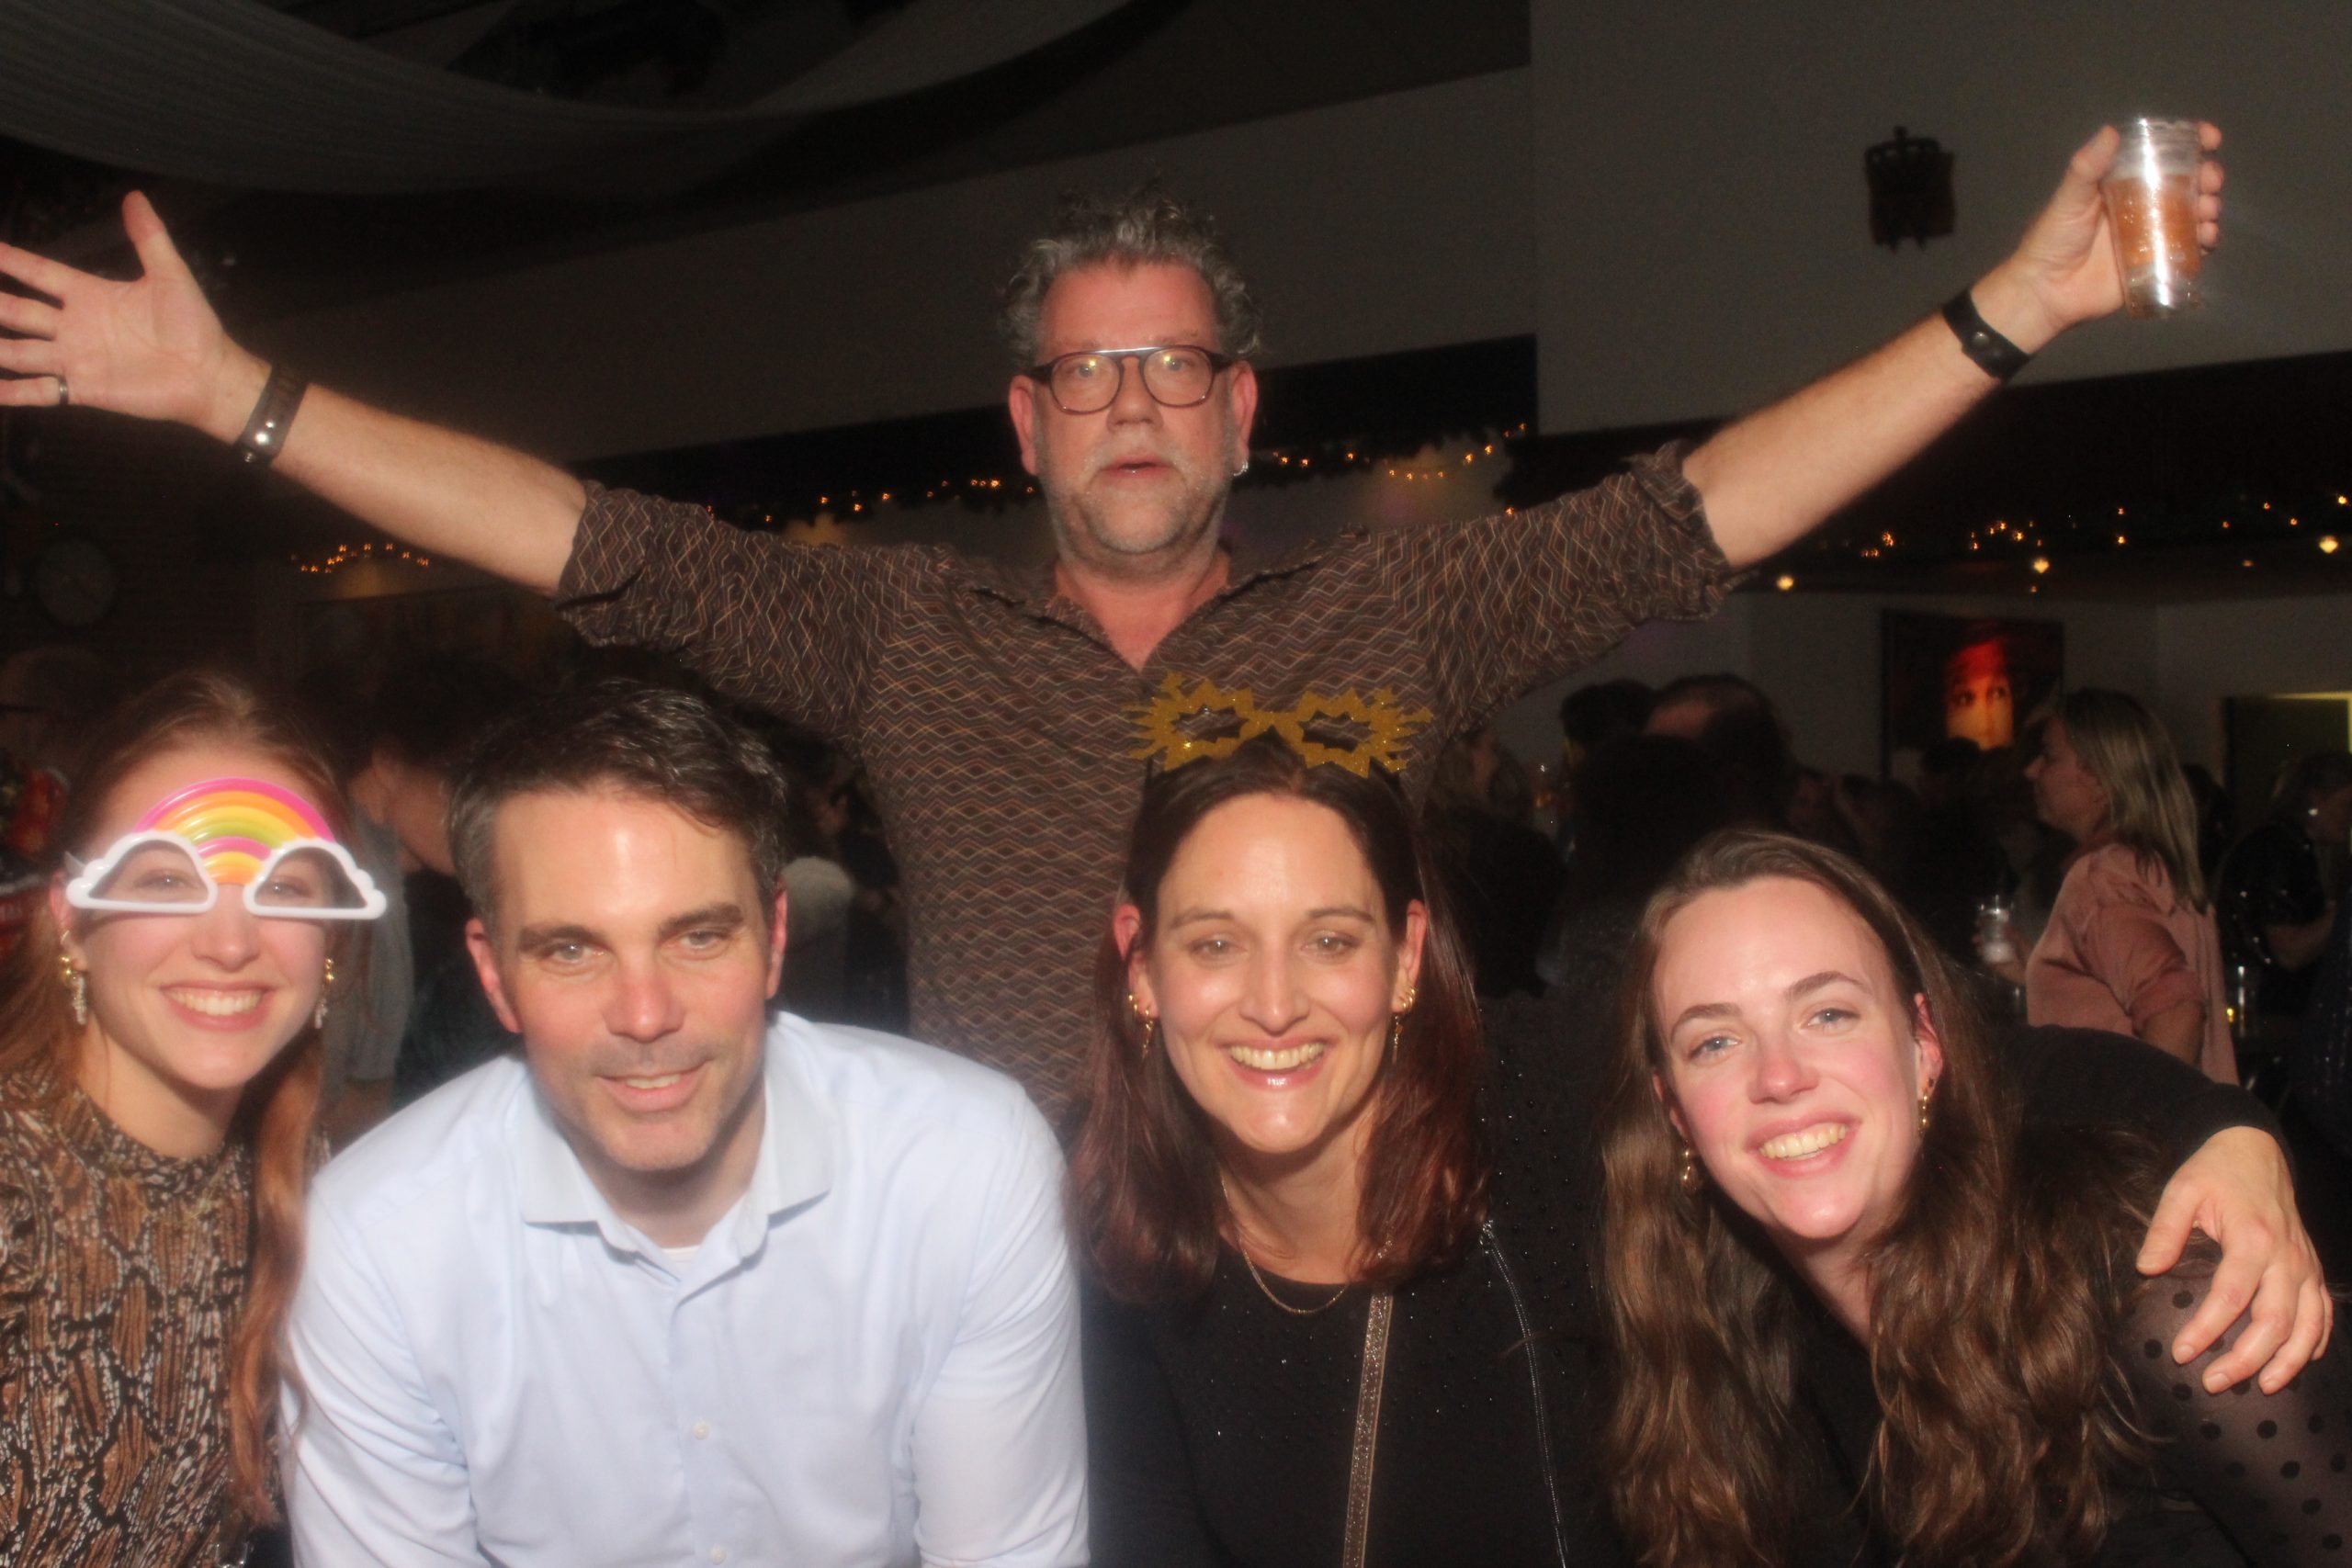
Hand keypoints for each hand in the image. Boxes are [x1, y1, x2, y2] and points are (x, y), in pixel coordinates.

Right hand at [0, 192, 265, 436]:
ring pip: (17, 350)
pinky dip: (12, 392)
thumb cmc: (194, 326)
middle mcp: (74, 326)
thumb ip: (149, 237)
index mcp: (90, 295)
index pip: (38, 273)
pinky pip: (39, 391)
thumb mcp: (171, 275)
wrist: (210, 375)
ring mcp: (75, 358)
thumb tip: (136, 196)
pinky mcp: (83, 389)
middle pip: (15, 310)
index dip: (9, 259)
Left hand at [1975, 123, 2224, 351]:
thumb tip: (2111, 132)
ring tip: (2207, 213)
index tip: (2209, 138)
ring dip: (2209, 208)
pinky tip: (2207, 239)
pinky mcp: (2156, 261)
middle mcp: (2143, 203)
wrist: (2046, 290)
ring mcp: (2152, 232)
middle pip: (2189, 182)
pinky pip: (2189, 249)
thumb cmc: (2053, 238)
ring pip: (2195, 213)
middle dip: (2208, 177)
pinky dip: (2205, 241)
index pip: (2164, 154)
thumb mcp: (2069, 198)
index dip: (2192, 141)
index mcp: (2124, 181)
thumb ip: (2087, 167)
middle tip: (2210, 183)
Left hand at [2137, 1125, 2330, 1392]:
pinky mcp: (2312, 1269)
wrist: (2255, 1151)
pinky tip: (2298, 1362)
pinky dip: (2315, 1341)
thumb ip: (2165, 1230)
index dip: (2207, 1329)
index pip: (2231, 1296)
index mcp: (2252, 1237)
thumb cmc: (2214, 1172)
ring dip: (2287, 1361)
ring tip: (2260, 1387)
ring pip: (2307, 1325)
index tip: (2182, 1352)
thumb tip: (2146, 1269)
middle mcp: (2286, 1257)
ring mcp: (2304, 1265)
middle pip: (2274, 1321)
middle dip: (2245, 1358)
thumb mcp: (2181, 1190)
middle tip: (2212, 1381)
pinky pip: (2324, 1313)